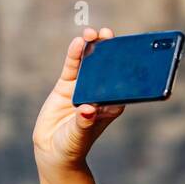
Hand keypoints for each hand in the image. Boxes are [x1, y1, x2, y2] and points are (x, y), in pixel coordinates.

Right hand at [32, 26, 125, 171]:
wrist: (53, 150)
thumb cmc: (72, 145)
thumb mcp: (79, 135)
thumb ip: (83, 122)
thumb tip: (87, 110)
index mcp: (110, 105)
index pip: (122, 84)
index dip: (126, 68)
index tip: (131, 53)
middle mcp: (99, 94)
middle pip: (107, 69)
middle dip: (109, 52)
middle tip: (110, 36)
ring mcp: (82, 88)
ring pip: (89, 64)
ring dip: (92, 48)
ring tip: (94, 33)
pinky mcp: (66, 86)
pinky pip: (72, 66)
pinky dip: (75, 55)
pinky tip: (78, 42)